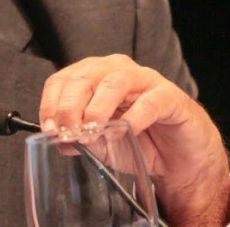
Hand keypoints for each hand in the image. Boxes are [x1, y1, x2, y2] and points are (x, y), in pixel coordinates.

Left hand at [39, 54, 229, 226]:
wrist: (179, 159)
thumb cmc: (139, 142)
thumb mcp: (101, 143)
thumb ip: (80, 138)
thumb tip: (58, 138)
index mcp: (95, 77)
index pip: (64, 79)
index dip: (51, 102)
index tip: (50, 128)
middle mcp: (118, 71)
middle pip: (85, 76)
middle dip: (70, 105)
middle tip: (67, 131)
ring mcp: (145, 80)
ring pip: (114, 82)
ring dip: (97, 109)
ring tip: (91, 132)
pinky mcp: (170, 96)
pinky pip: (149, 102)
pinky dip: (132, 118)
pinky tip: (123, 132)